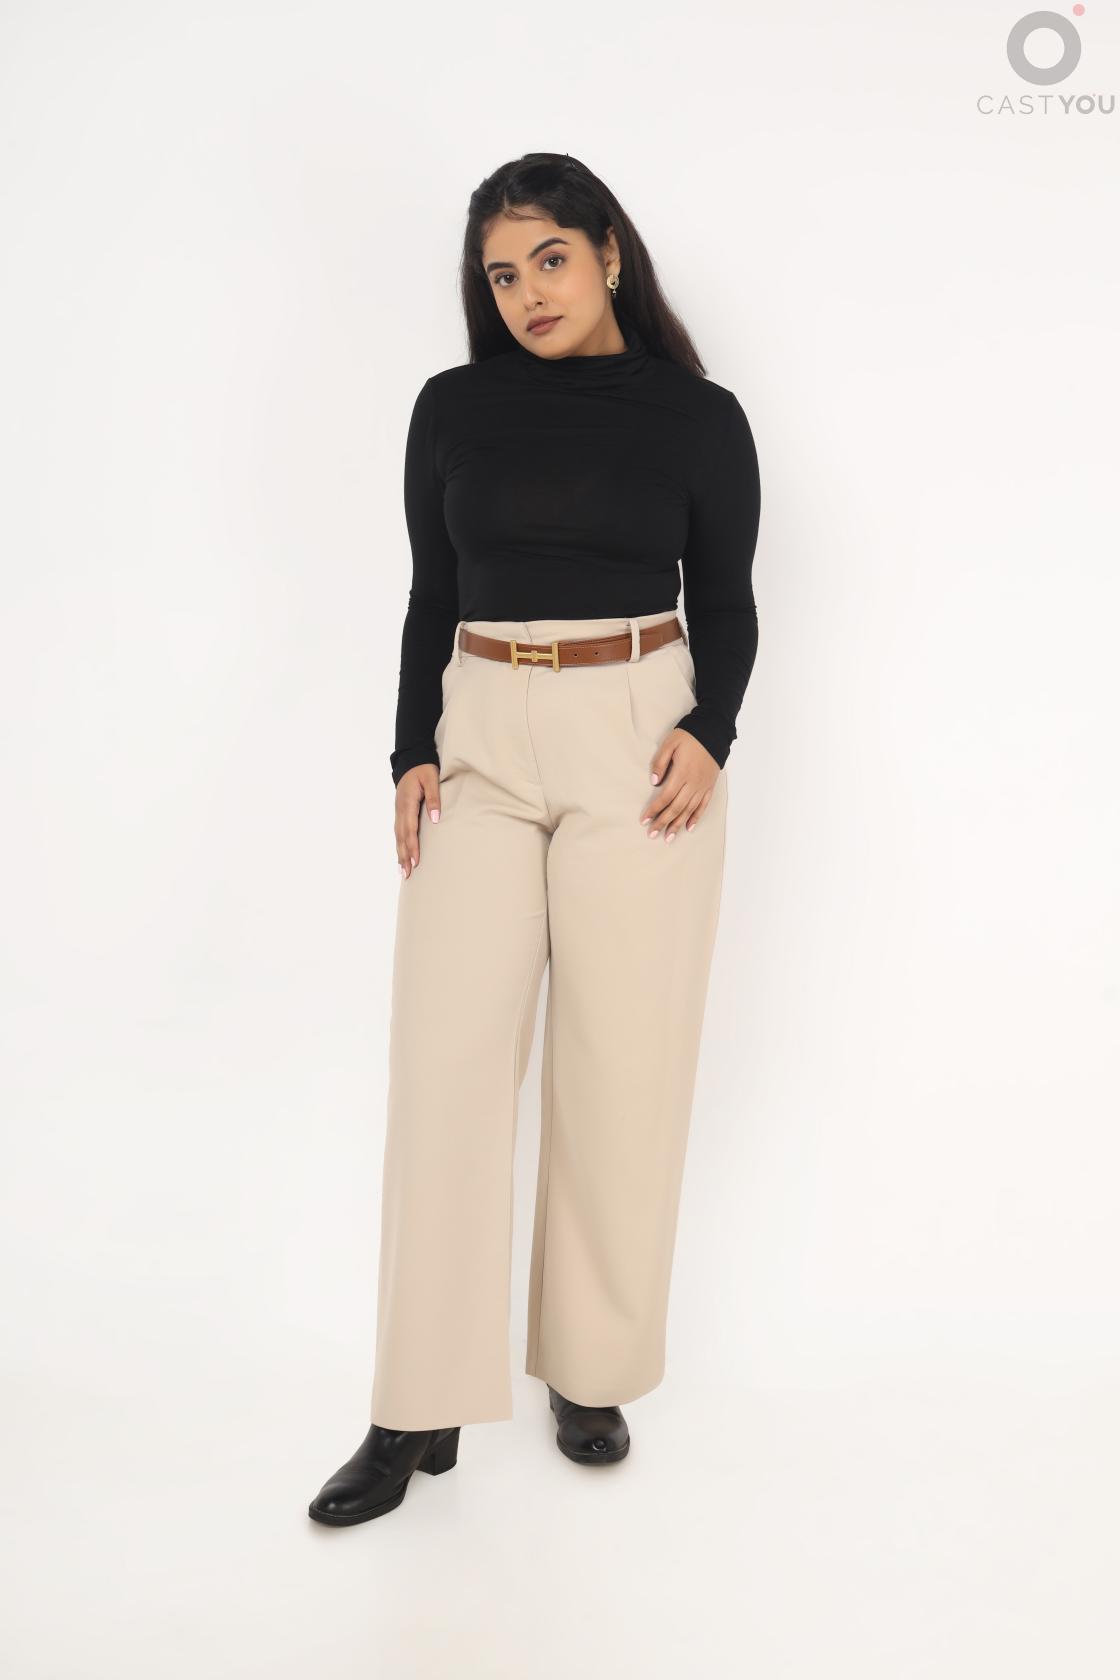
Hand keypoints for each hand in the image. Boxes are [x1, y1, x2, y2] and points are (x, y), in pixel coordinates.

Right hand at [395, 763, 440, 877]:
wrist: (411, 760)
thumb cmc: (424, 769)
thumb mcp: (432, 779)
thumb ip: (434, 797)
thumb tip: (435, 818)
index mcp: (407, 802)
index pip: (409, 828)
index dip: (412, 845)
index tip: (415, 860)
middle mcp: (400, 809)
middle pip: (401, 837)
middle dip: (404, 856)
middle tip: (407, 874)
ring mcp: (398, 811)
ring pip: (398, 836)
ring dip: (400, 854)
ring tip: (403, 872)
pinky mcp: (400, 812)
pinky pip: (398, 832)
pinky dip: (399, 846)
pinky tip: (401, 856)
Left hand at [640, 729, 718, 840]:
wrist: (713, 732)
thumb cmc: (689, 736)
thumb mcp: (669, 744)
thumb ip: (660, 763)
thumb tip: (653, 782)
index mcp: (681, 773)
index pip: (665, 797)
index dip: (654, 810)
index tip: (644, 821)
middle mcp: (693, 783)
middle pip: (676, 808)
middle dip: (663, 823)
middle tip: (652, 835)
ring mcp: (702, 786)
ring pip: (689, 810)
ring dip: (677, 825)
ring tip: (668, 838)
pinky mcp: (710, 787)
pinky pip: (703, 806)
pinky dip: (695, 818)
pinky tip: (688, 828)